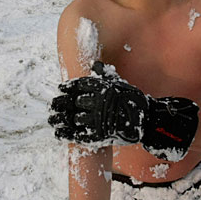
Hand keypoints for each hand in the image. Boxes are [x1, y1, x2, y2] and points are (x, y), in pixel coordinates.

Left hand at [49, 61, 198, 160]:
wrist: (145, 120)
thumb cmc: (132, 99)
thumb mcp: (119, 82)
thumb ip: (105, 74)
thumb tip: (95, 64)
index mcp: (102, 87)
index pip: (78, 85)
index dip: (67, 88)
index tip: (61, 90)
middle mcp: (99, 102)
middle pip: (73, 102)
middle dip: (62, 104)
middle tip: (55, 105)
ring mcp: (99, 119)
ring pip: (75, 119)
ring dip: (64, 119)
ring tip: (56, 119)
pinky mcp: (99, 135)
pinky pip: (79, 135)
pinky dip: (66, 134)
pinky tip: (59, 133)